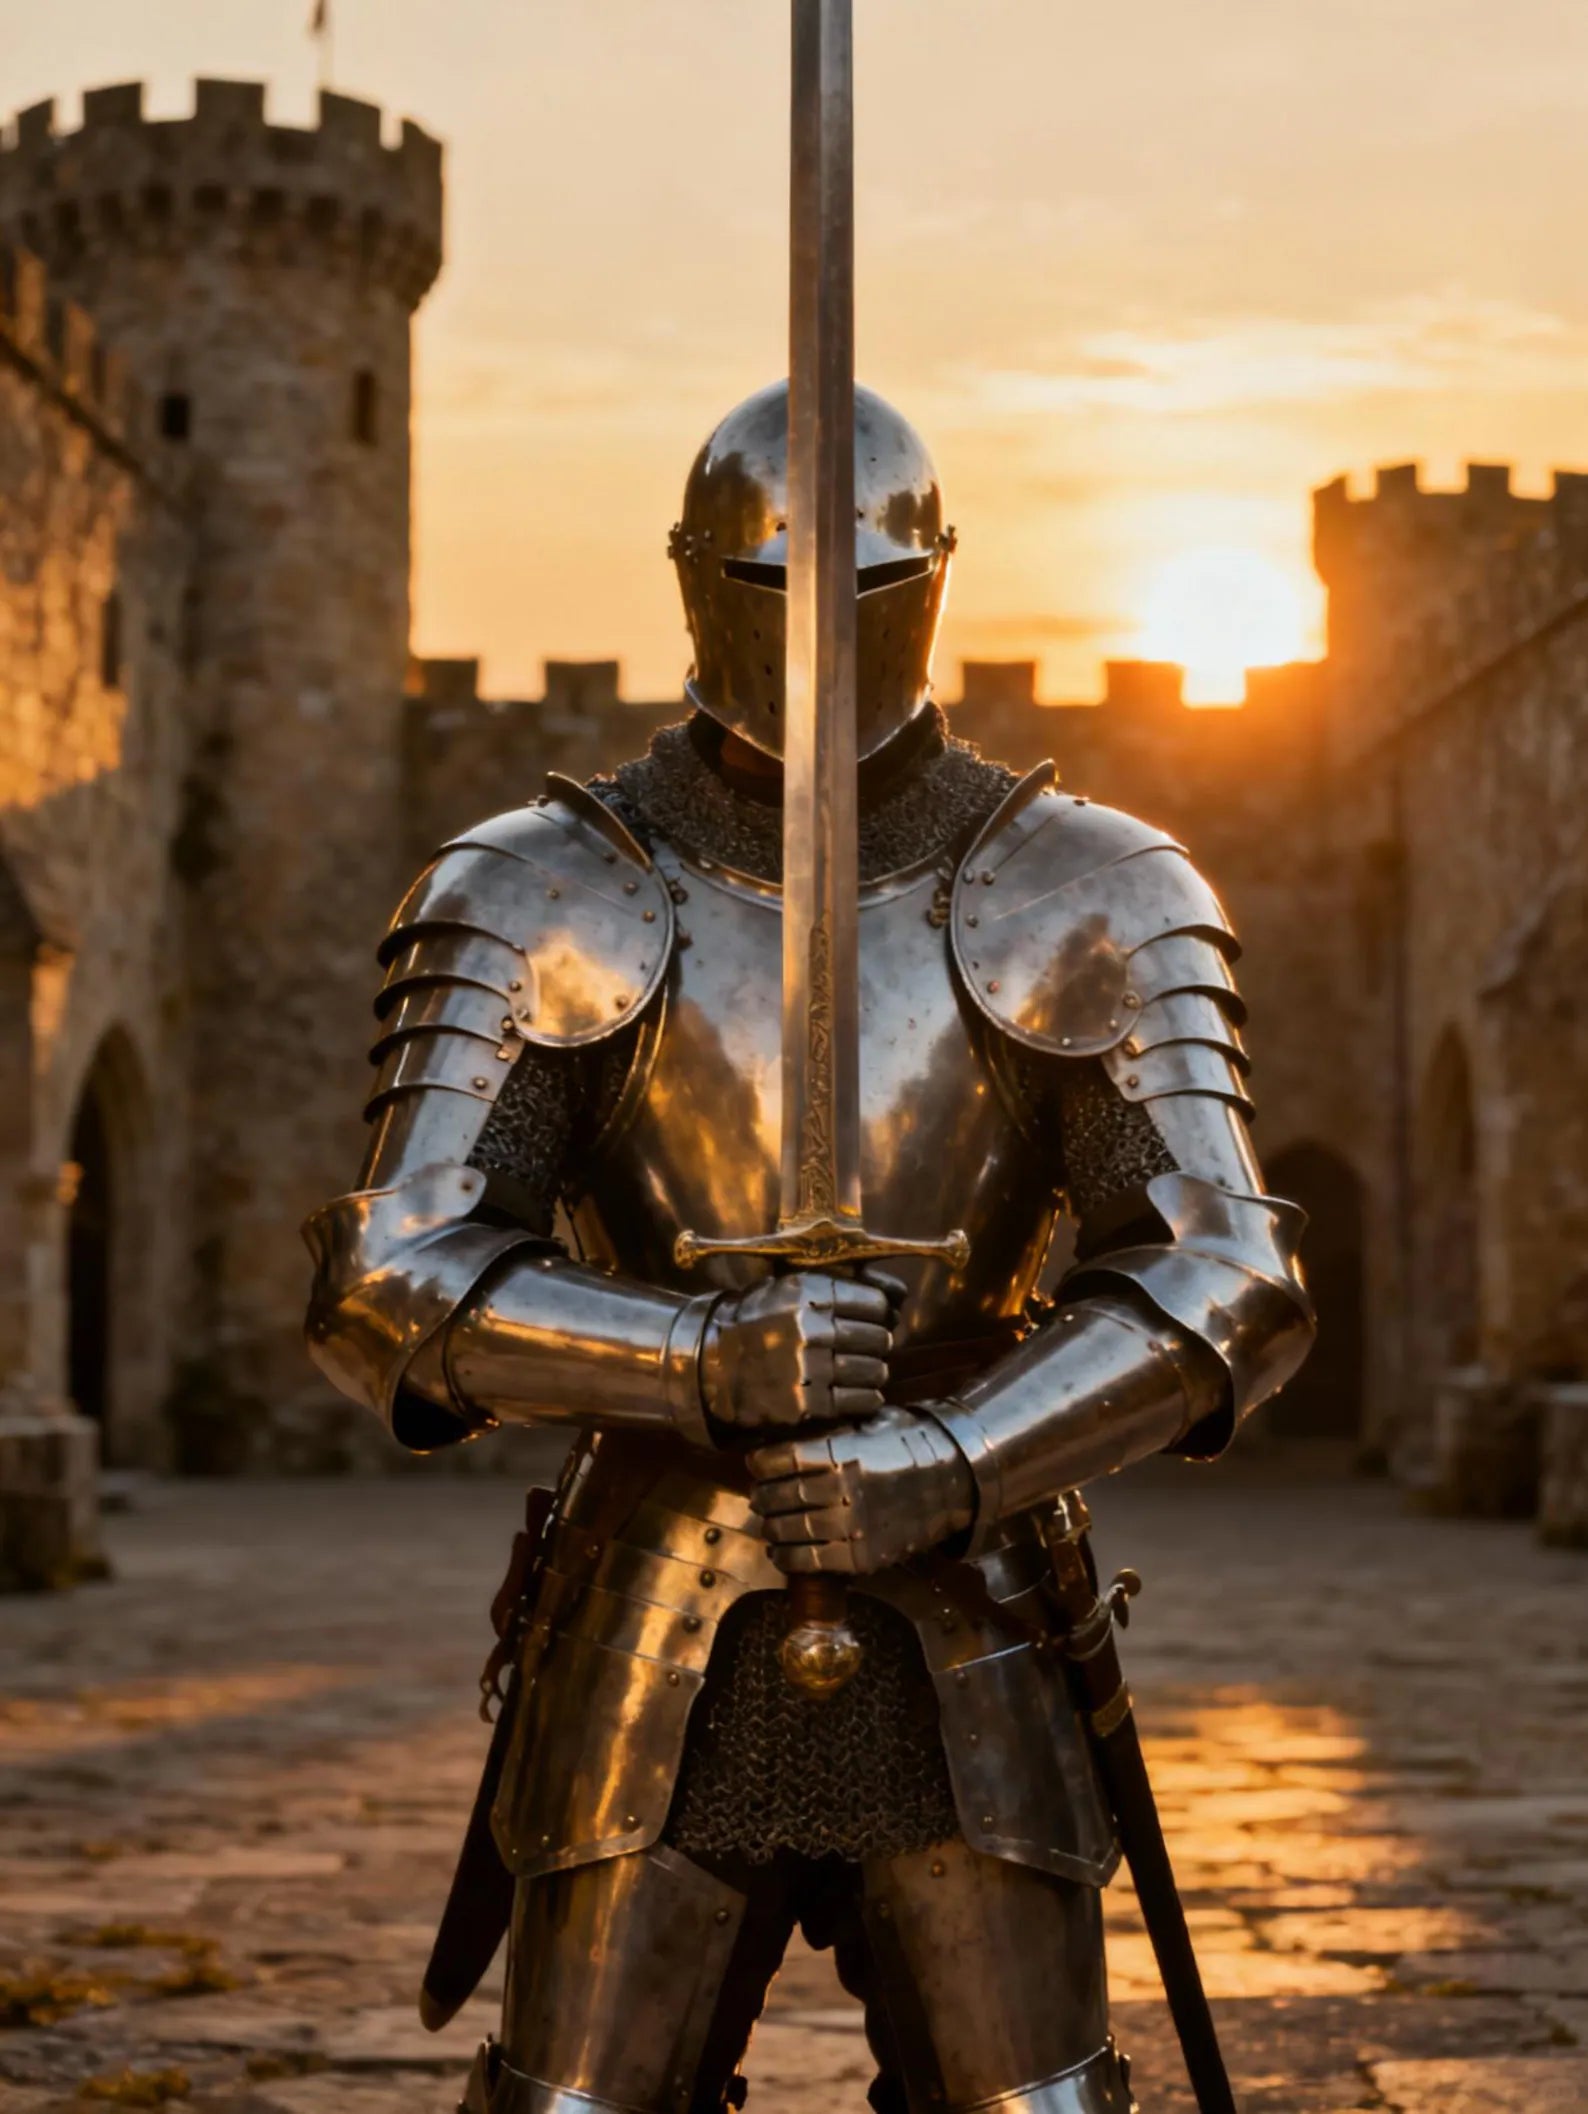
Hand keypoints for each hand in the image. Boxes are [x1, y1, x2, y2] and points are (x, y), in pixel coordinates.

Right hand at [699, 1269, 899, 1432]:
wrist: (710, 1365)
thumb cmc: (756, 1322)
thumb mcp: (789, 1288)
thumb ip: (840, 1286)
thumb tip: (900, 1295)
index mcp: (809, 1293)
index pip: (875, 1304)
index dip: (880, 1314)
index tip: (874, 1321)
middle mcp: (812, 1329)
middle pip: (878, 1338)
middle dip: (878, 1344)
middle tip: (868, 1349)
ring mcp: (809, 1369)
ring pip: (874, 1371)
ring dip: (874, 1373)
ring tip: (864, 1372)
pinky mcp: (807, 1405)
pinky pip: (859, 1401)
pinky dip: (867, 1399)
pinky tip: (860, 1395)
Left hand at [748, 1405, 976, 1572]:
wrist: (953, 1481)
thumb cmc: (907, 1444)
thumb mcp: (869, 1423)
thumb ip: (830, 1431)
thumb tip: (789, 1435)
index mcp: (842, 1452)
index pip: (782, 1459)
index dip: (761, 1462)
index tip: (754, 1463)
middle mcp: (842, 1490)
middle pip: (781, 1496)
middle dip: (763, 1496)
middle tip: (757, 1495)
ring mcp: (852, 1527)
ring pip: (791, 1530)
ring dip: (771, 1528)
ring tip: (766, 1524)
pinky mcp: (861, 1557)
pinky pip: (811, 1561)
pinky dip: (788, 1558)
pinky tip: (779, 1553)